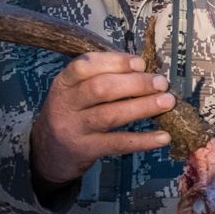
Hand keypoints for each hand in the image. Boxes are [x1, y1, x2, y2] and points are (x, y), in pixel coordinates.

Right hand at [30, 52, 174, 185]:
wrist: (47, 151)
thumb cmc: (71, 113)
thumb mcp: (74, 92)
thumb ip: (100, 77)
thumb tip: (143, 69)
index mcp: (63, 83)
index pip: (84, 66)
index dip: (114, 62)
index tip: (140, 63)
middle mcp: (65, 104)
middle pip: (100, 89)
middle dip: (135, 84)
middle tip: (161, 83)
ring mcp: (75, 128)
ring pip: (110, 115)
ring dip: (142, 107)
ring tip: (167, 102)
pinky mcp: (86, 150)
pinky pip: (117, 144)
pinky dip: (143, 140)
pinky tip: (163, 137)